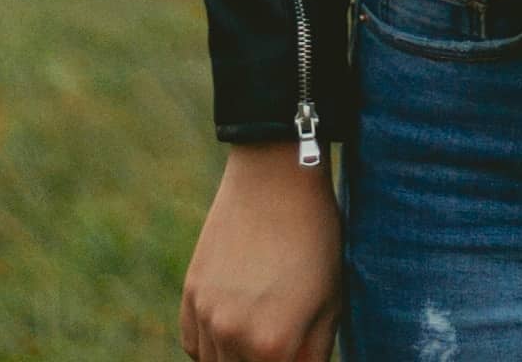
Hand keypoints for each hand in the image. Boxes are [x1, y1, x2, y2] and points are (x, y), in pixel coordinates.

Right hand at [180, 140, 342, 361]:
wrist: (274, 177)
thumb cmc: (314, 236)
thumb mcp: (331, 300)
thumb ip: (313, 353)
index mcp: (272, 346)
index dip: (293, 361)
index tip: (296, 349)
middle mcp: (231, 338)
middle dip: (266, 361)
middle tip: (280, 340)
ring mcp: (206, 317)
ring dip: (237, 358)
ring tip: (261, 330)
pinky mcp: (190, 295)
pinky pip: (195, 346)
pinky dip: (212, 347)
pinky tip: (235, 326)